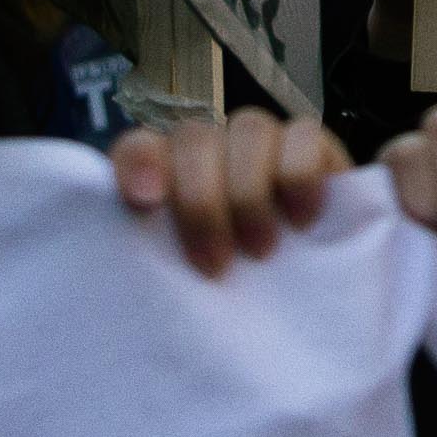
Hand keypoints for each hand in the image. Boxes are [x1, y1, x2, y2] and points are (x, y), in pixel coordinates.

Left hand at [113, 108, 336, 277]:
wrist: (304, 308)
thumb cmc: (227, 297)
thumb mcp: (181, 289)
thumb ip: (154, 266)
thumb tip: (122, 279)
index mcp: (166, 177)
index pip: (139, 147)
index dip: (140, 165)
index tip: (145, 202)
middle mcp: (211, 149)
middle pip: (195, 138)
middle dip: (202, 202)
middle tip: (214, 266)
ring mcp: (263, 141)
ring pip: (249, 128)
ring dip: (249, 193)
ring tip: (261, 252)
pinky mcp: (314, 145)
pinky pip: (304, 134)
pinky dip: (299, 177)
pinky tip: (302, 222)